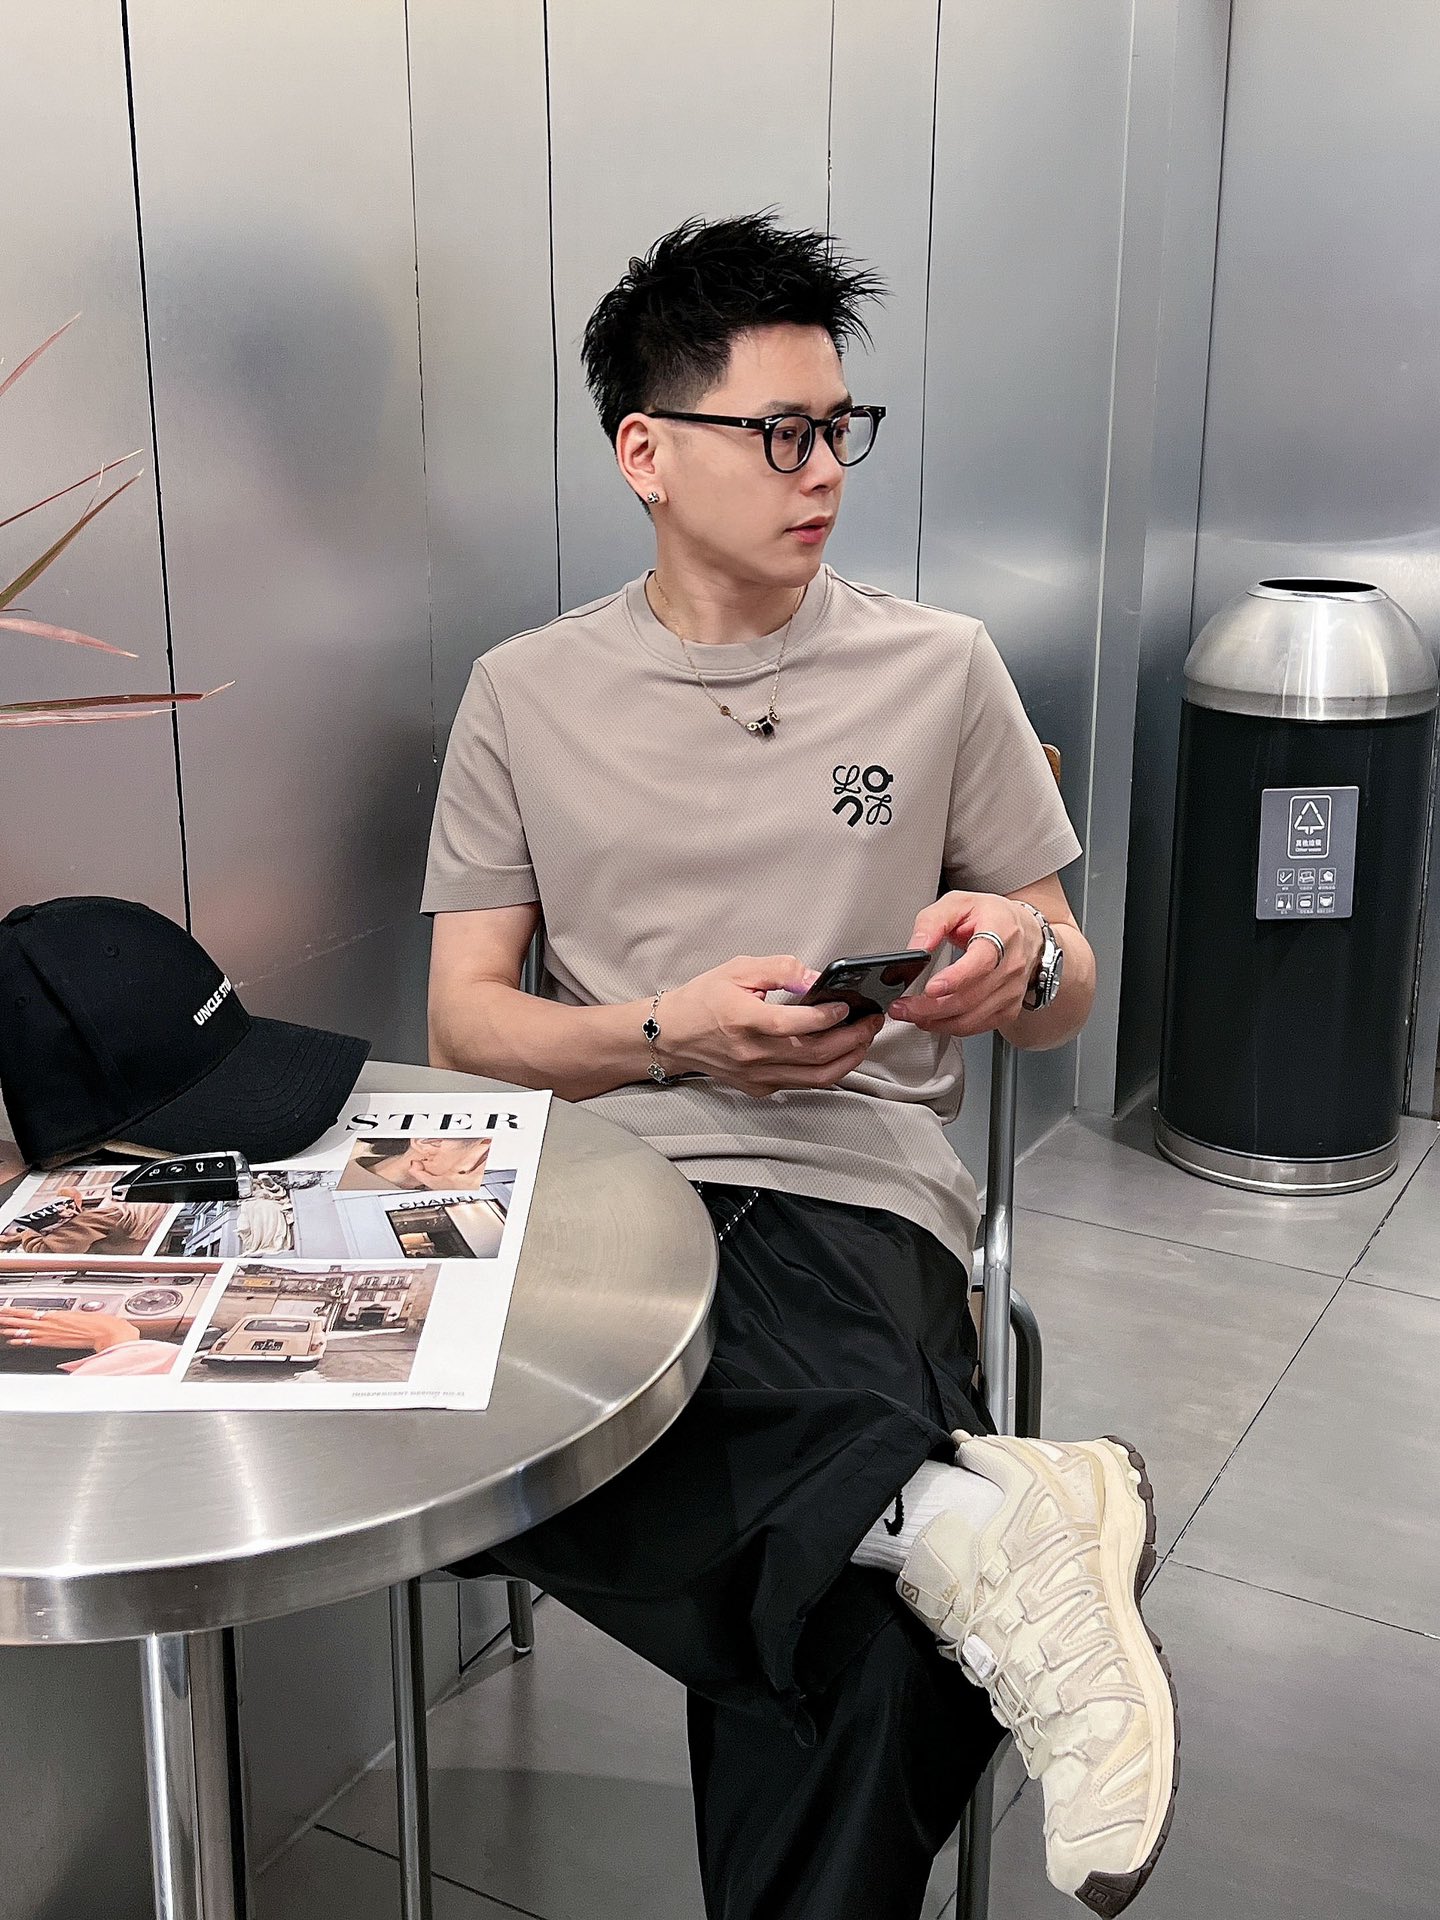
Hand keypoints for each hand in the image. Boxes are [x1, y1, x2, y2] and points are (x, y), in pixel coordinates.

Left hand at [0, 1308, 139, 1352]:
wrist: (107, 1333)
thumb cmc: (99, 1322)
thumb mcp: (80, 1313)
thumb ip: (64, 1316)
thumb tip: (55, 1316)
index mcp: (55, 1314)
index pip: (28, 1312)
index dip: (14, 1310)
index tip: (4, 1308)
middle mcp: (50, 1324)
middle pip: (22, 1321)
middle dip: (8, 1318)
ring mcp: (50, 1335)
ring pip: (24, 1331)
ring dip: (10, 1329)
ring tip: (0, 1327)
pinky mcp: (53, 1343)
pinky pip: (32, 1342)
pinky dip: (21, 1341)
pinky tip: (13, 1341)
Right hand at [660, 954, 885, 1096]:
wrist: (672, 1035)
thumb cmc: (703, 1000)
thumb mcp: (738, 969)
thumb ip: (779, 969)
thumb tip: (815, 978)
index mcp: (744, 1020)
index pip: (796, 1024)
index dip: (828, 1016)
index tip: (849, 1005)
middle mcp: (752, 1053)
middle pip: (815, 1054)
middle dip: (852, 1037)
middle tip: (872, 1021)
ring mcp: (757, 1075)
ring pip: (816, 1077)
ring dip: (848, 1059)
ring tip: (864, 1039)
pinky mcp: (759, 1087)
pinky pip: (802, 1084)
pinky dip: (827, 1071)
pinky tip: (839, 1053)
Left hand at [889, 893, 1044, 1038]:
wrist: (1026, 931)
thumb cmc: (993, 916)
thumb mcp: (958, 903)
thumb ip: (932, 922)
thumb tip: (916, 947)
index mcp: (1001, 933)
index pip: (982, 962)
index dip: (956, 978)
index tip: (930, 988)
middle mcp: (1011, 965)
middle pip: (970, 997)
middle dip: (931, 1007)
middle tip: (903, 1006)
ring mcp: (1011, 990)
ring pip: (972, 1018)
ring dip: (936, 1021)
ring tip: (911, 1014)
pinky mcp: (1008, 1009)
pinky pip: (977, 1026)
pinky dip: (951, 1027)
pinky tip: (932, 1020)